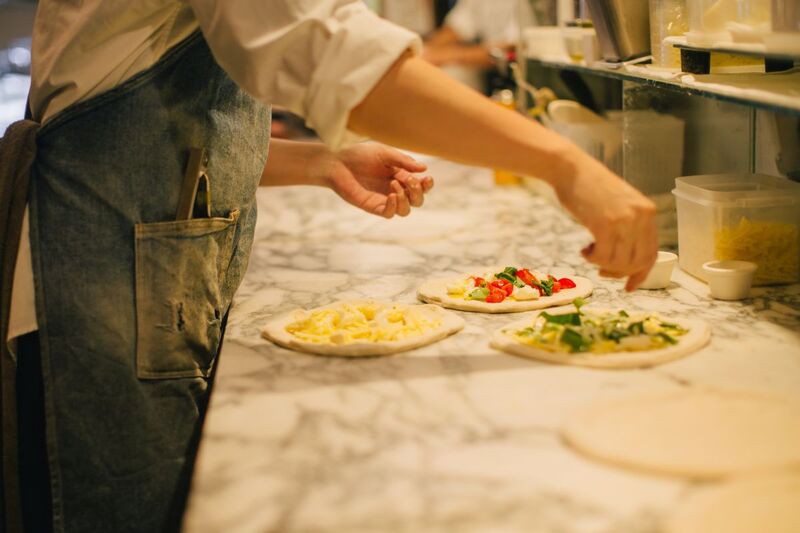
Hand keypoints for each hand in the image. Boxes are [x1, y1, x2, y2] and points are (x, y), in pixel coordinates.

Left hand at [311, 143, 433, 217]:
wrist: (337, 161)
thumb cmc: (359, 154)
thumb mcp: (384, 153)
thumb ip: (403, 161)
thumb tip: (424, 169)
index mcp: (400, 175)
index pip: (420, 185)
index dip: (427, 185)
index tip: (427, 178)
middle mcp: (394, 189)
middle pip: (417, 200)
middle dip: (418, 193)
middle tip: (409, 181)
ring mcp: (384, 199)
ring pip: (406, 210)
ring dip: (406, 200)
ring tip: (394, 185)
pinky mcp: (372, 206)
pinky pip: (389, 214)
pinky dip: (394, 207)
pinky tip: (391, 195)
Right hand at [554, 152, 657, 291]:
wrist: (571, 169)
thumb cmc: (589, 187)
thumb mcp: (619, 206)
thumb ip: (628, 228)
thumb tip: (625, 261)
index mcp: (647, 212)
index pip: (651, 253)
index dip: (640, 274)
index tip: (628, 286)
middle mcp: (641, 216)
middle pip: (637, 262)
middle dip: (619, 272)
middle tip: (602, 271)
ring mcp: (624, 220)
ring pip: (620, 262)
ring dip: (602, 265)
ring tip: (590, 253)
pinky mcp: (605, 224)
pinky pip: (603, 257)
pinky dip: (592, 259)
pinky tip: (584, 250)